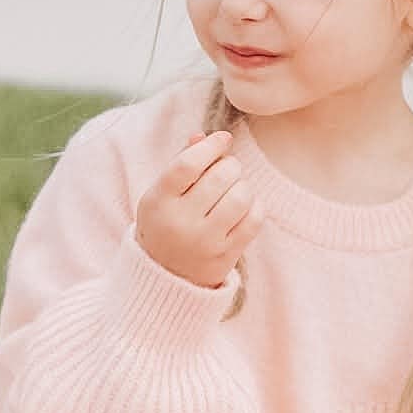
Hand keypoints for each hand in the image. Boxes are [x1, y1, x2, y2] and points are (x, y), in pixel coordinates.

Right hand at [135, 130, 265, 288]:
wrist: (165, 276)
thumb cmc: (166, 222)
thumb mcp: (162, 193)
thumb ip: (181, 162)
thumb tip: (203, 136)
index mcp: (158, 201)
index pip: (187, 164)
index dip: (211, 146)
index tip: (223, 139)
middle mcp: (180, 222)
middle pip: (219, 177)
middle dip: (230, 165)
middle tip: (227, 169)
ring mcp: (204, 242)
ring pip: (241, 196)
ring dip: (243, 185)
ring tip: (234, 189)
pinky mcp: (226, 256)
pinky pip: (254, 219)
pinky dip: (255, 206)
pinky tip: (244, 207)